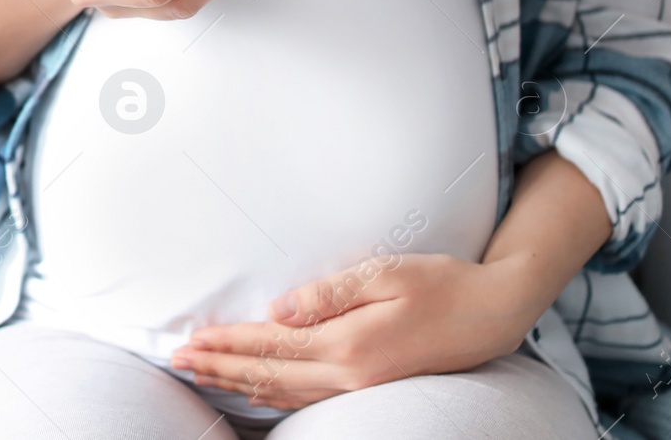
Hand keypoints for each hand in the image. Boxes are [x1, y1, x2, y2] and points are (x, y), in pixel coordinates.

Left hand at [168, 254, 538, 409]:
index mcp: (348, 344)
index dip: (225, 344)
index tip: (188, 341)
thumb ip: (328, 293)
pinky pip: (309, 397)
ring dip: (239, 382)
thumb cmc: (440, 282)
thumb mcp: (384, 273)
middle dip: (219, 367)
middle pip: (268, 375)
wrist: (493, 313)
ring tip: (202, 374)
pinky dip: (274, 395)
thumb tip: (276, 310)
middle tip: (177, 360)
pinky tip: (256, 391)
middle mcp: (350, 375)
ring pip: (284, 391)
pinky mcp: (370, 388)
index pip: (269, 347)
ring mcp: (361, 387)